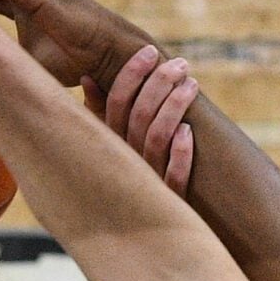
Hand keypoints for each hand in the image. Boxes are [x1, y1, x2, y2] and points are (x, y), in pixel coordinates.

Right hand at [84, 43, 198, 194]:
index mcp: (107, 144)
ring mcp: (146, 183)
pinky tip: (189, 132)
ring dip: (175, 107)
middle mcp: (123, 162)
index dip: (131, 74)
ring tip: (192, 84)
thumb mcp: (108, 145)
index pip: (114, 103)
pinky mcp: (169, 202)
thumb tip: (88, 77)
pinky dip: (181, 154)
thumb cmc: (125, 176)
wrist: (144, 229)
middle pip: (139, 116)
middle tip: (180, 64)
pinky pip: (174, 178)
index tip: (149, 51)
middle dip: (159, 84)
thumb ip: (97, 114)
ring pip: (157, 139)